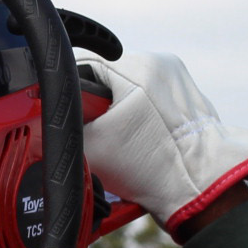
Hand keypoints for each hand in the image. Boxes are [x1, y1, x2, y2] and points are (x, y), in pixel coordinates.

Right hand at [77, 51, 247, 236]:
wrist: (200, 186)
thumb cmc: (153, 169)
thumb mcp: (90, 147)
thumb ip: (64, 125)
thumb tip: (47, 119)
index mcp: (136, 66)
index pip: (83, 68)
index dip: (74, 97)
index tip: (80, 121)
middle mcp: (159, 61)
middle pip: (108, 75)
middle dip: (100, 103)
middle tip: (104, 133)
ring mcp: (177, 74)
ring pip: (129, 84)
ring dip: (121, 105)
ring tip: (128, 136)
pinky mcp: (188, 89)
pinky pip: (151, 92)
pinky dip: (142, 110)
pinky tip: (144, 134)